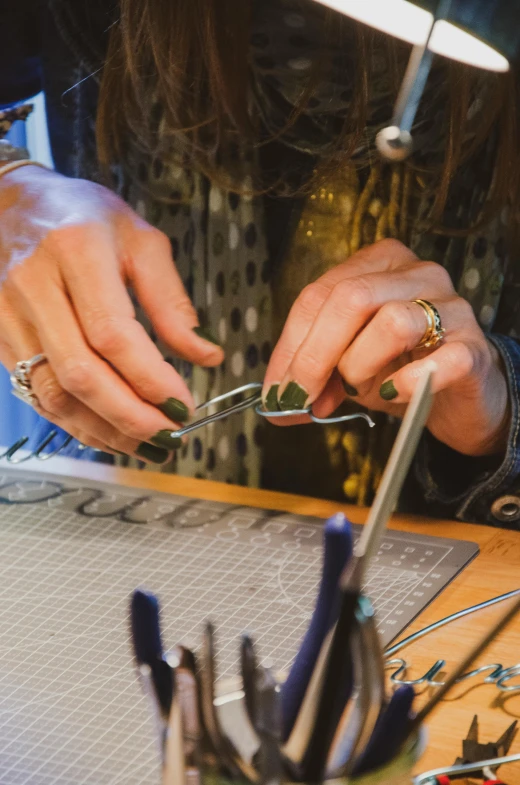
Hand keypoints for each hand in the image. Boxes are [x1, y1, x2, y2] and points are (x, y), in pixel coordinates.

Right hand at [0, 165, 222, 460]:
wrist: (10, 203)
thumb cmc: (82, 218)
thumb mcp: (139, 240)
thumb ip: (172, 300)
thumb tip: (206, 355)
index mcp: (76, 251)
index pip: (113, 333)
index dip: (150, 378)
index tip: (184, 405)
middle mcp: (33, 284)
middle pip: (80, 373)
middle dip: (131, 417)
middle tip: (171, 438)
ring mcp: (7, 313)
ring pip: (53, 393)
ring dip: (104, 430)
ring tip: (146, 447)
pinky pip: (36, 394)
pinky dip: (76, 422)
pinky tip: (109, 432)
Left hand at [264, 239, 509, 456]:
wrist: (463, 393)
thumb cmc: (402, 368)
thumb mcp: (348, 364)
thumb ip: (314, 372)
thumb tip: (277, 401)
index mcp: (379, 265)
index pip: (319, 295)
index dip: (290, 346)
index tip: (275, 390)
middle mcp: (418, 274)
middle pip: (350, 299)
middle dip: (315, 356)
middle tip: (301, 398)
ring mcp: (451, 308)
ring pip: (392, 323)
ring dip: (360, 366)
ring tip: (360, 389)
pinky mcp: (474, 349)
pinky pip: (438, 361)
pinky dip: (405, 383)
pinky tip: (392, 394)